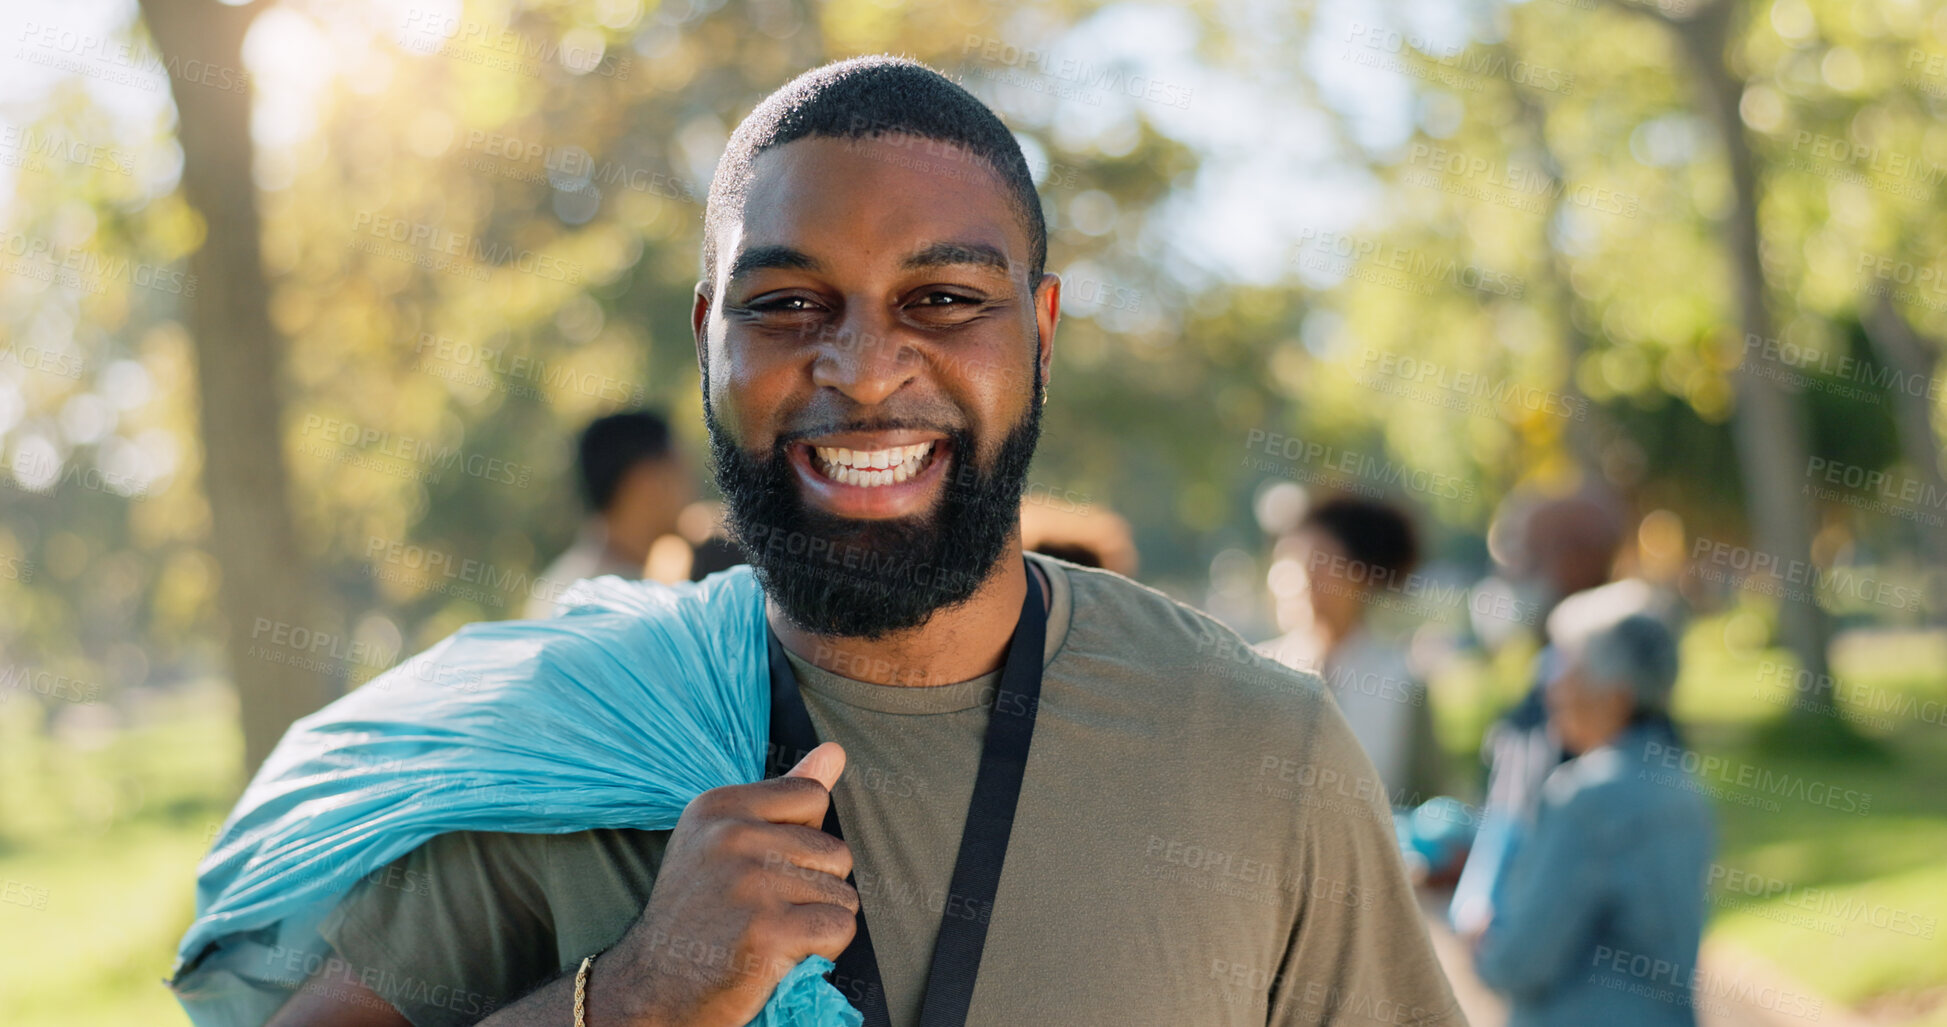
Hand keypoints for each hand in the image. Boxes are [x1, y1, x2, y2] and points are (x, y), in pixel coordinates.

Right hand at [590, 742, 857, 1026]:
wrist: (652, 989)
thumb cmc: (697, 914)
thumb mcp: (725, 840)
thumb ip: (786, 795)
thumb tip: (835, 751)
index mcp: (720, 806)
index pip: (812, 798)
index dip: (801, 843)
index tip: (760, 870)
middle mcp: (732, 836)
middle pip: (835, 850)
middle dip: (812, 888)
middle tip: (760, 911)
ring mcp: (751, 883)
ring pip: (842, 893)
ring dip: (816, 922)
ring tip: (767, 933)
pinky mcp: (768, 930)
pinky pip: (840, 926)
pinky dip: (821, 949)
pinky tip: (779, 954)